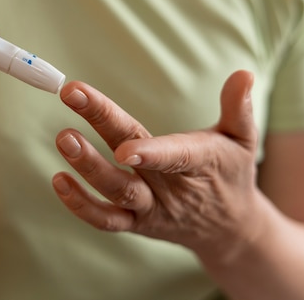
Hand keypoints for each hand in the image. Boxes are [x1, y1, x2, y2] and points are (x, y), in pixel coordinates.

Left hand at [53, 70, 261, 260]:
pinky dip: (81, 205)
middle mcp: (171, 190)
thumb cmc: (232, 174)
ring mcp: (151, 209)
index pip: (175, 157)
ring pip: (116, 193)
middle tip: (72, 96)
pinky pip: (106, 220)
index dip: (151, 154)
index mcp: (199, 164)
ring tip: (63, 138)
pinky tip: (59, 180)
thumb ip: (239, 108)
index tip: (124, 148)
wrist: (230, 230)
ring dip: (87, 168)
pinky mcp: (136, 223)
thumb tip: (243, 73)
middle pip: (133, 164)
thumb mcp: (244, 140)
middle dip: (100, 130)